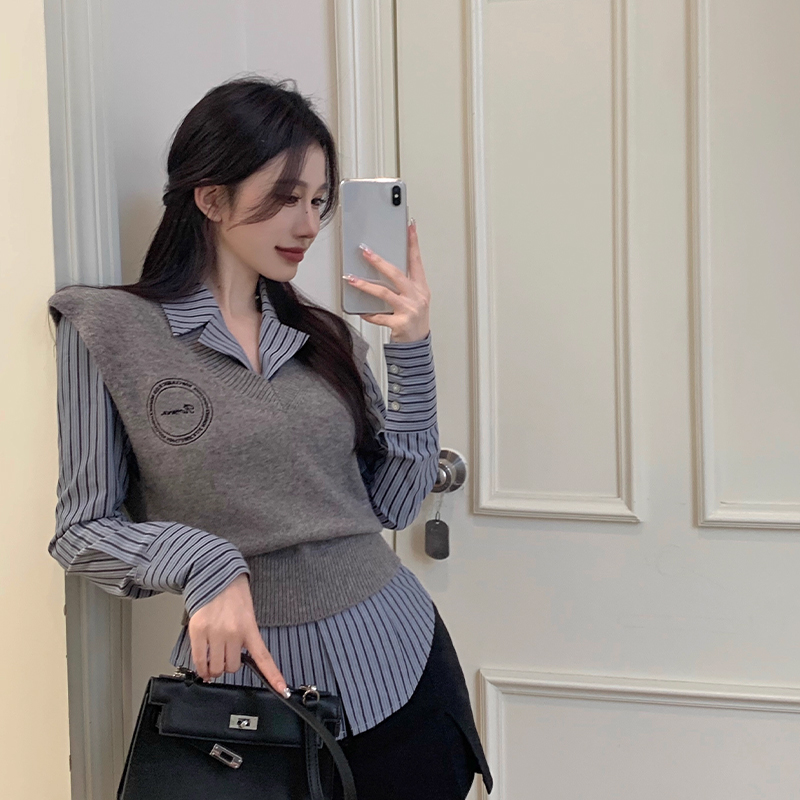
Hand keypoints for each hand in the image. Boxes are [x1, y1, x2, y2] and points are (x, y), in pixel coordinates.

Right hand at [187, 573, 289, 695]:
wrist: (214, 573)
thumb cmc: (232, 592)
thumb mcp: (248, 613)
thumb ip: (245, 635)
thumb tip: (236, 658)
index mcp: (249, 626)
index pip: (263, 656)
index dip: (273, 676)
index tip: (282, 690)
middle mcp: (232, 632)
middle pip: (233, 667)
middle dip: (230, 664)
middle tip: (228, 655)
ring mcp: (214, 632)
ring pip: (216, 667)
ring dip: (215, 668)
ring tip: (215, 659)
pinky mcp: (197, 631)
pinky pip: (199, 660)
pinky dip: (201, 668)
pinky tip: (203, 669)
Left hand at [343, 219, 430, 342]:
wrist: (417, 345)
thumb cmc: (413, 319)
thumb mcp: (414, 298)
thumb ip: (402, 284)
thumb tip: (382, 268)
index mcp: (421, 287)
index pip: (416, 260)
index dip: (413, 242)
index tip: (409, 226)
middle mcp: (416, 297)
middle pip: (396, 274)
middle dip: (379, 261)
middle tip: (365, 251)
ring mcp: (408, 310)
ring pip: (384, 293)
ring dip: (365, 285)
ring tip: (351, 279)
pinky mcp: (399, 324)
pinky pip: (379, 316)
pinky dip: (368, 313)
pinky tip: (360, 310)